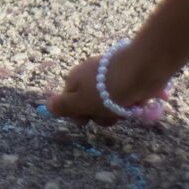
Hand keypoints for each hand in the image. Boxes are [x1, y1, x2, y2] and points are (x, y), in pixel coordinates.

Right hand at [45, 45, 170, 124]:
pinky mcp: (126, 80)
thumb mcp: (80, 101)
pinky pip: (123, 99)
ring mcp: (108, 79)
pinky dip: (128, 103)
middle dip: (101, 115)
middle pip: (90, 107)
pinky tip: (134, 101)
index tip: (87, 119)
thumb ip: (63, 106)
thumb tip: (47, 106)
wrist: (142, 70)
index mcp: (74, 80)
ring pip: (109, 106)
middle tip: (109, 112)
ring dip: (117, 112)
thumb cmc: (107, 89)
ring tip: (125, 106)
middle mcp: (89, 78)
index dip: (78, 116)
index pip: (69, 106)